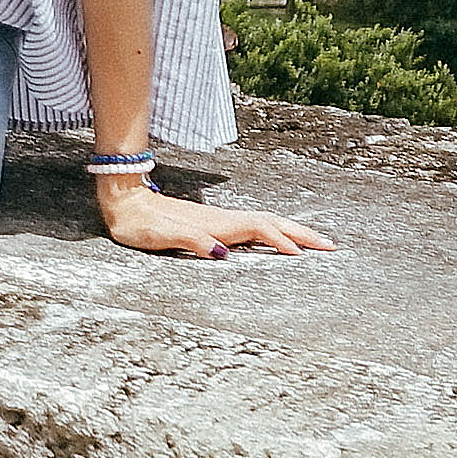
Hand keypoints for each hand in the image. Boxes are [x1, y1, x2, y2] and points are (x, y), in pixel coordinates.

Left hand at [93, 169, 335, 261]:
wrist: (124, 202)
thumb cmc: (140, 223)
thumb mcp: (161, 236)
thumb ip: (191, 241)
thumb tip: (222, 253)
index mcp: (216, 224)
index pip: (259, 230)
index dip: (281, 241)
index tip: (305, 255)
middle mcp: (223, 220)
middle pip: (272, 222)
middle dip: (302, 233)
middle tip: (332, 246)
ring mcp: (220, 220)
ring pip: (266, 223)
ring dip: (293, 231)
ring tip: (318, 242)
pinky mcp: (214, 223)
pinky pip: (255, 226)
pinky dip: (275, 231)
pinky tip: (280, 239)